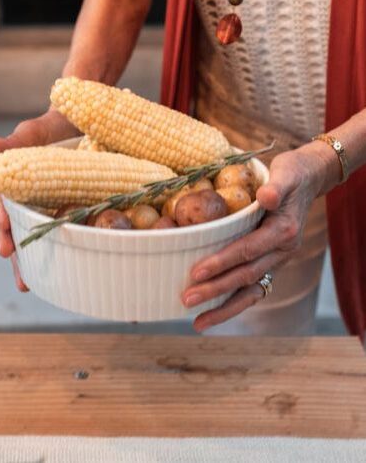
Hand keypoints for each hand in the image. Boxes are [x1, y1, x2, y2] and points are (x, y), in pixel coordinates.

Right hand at [0, 108, 79, 290]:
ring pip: (35, 232)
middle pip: (15, 227)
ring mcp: (47, 204)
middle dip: (16, 253)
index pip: (3, 205)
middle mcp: (27, 196)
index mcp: (14, 180)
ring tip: (29, 284)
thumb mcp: (37, 131)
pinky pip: (59, 228)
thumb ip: (18, 140)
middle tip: (21, 277)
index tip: (5, 242)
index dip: (2, 224)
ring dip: (31, 259)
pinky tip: (61, 266)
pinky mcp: (65, 207)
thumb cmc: (54, 126)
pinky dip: (58, 246)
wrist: (82, 123)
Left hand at [181, 146, 329, 331]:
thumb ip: (277, 186)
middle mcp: (282, 251)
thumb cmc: (292, 174)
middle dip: (215, 290)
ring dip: (224, 309)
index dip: (222, 261)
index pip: (247, 250)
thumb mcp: (287, 173)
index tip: (196, 272)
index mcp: (283, 231)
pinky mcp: (270, 263)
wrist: (309, 181)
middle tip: (186, 300)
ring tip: (198, 323)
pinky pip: (253, 288)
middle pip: (245, 276)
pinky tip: (213, 312)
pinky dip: (234, 302)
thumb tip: (266, 197)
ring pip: (251, 291)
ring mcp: (277, 260)